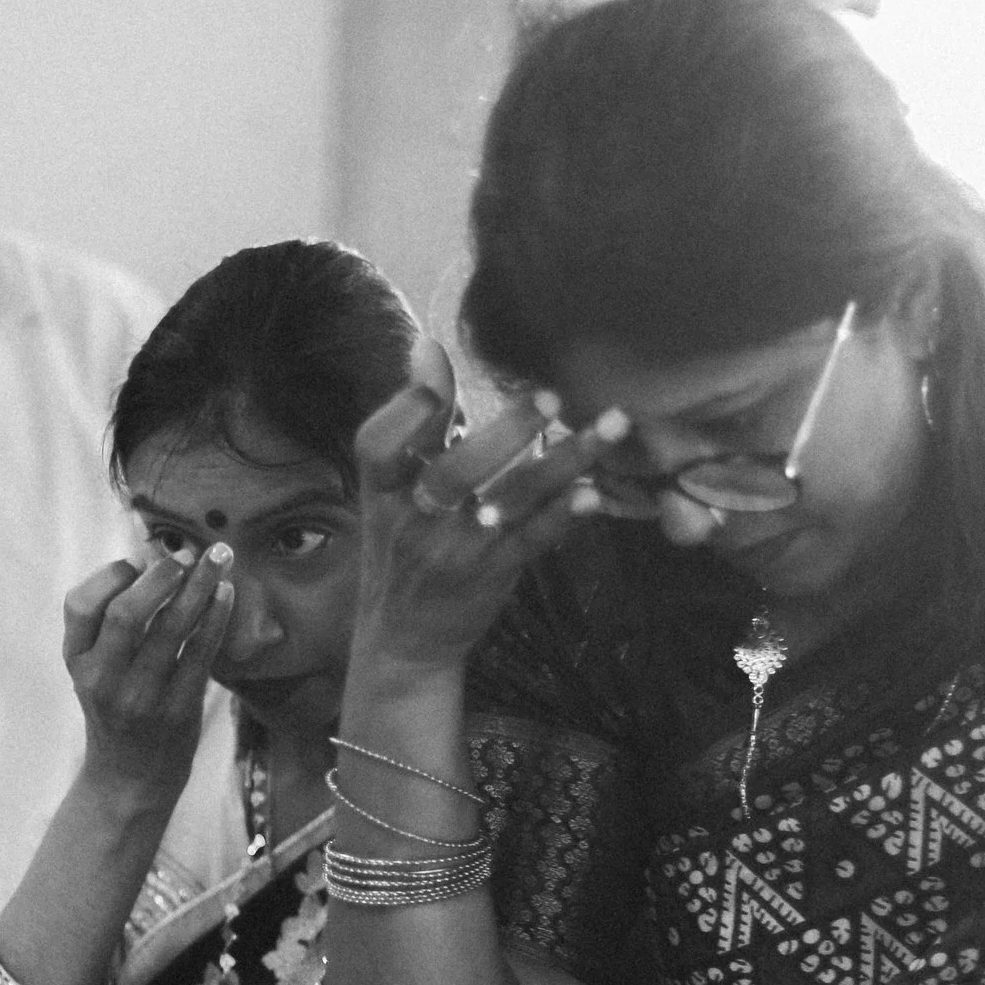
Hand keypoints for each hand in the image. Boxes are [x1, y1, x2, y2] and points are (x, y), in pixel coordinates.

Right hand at [62, 547, 231, 808]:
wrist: (129, 777)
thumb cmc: (115, 706)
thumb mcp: (92, 668)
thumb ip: (107, 621)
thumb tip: (152, 555)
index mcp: (77, 661)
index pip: (80, 604)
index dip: (112, 573)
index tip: (140, 559)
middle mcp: (103, 678)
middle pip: (127, 613)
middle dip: (161, 574)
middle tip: (186, 553)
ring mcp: (140, 696)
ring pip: (172, 628)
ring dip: (199, 585)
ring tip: (219, 557)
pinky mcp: (177, 709)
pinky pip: (201, 652)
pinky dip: (216, 617)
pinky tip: (226, 593)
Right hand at [348, 345, 614, 692]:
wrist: (405, 637)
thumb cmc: (402, 542)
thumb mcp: (391, 488)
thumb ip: (415, 420)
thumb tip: (429, 347)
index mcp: (380, 490)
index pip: (378, 445)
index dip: (405, 412)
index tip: (437, 377)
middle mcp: (414, 520)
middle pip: (454, 473)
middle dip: (504, 434)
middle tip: (550, 398)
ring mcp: (457, 550)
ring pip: (512, 501)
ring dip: (563, 462)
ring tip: (607, 427)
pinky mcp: (495, 572)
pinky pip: (534, 539)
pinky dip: (566, 514)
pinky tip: (595, 490)